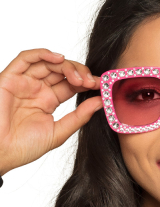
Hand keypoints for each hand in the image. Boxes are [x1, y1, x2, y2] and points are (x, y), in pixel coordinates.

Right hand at [0, 48, 102, 175]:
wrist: (2, 153)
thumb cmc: (25, 146)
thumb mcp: (59, 131)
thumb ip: (80, 116)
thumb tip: (100, 102)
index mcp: (49, 100)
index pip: (72, 84)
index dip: (87, 82)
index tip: (102, 85)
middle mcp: (38, 89)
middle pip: (63, 71)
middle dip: (81, 73)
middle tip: (92, 82)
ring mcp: (25, 82)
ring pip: (49, 63)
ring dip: (67, 66)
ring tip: (79, 78)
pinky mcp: (10, 78)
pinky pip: (26, 58)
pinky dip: (43, 53)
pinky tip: (59, 59)